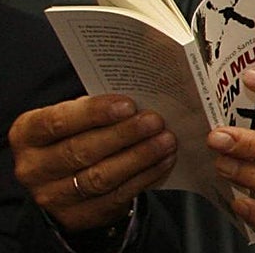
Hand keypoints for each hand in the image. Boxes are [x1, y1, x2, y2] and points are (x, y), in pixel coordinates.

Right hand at [8, 95, 176, 232]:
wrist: (66, 178)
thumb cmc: (75, 134)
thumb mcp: (74, 117)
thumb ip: (98, 108)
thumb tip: (141, 99)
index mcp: (28, 135)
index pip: (57, 122)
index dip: (93, 113)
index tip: (128, 104)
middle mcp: (34, 168)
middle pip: (81, 151)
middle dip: (123, 134)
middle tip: (154, 121)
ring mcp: (54, 196)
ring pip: (100, 177)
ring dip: (139, 157)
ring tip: (165, 140)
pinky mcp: (79, 215)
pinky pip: (116, 196)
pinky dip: (145, 176)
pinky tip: (163, 160)